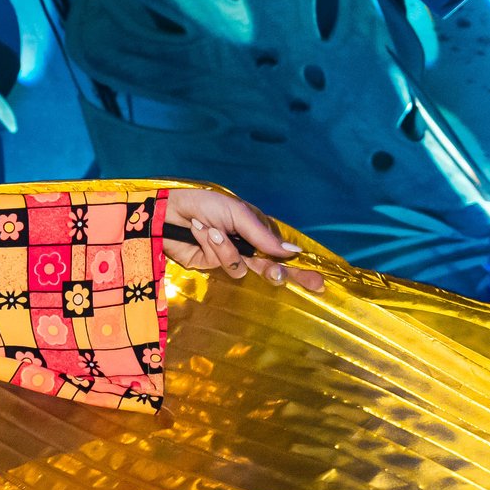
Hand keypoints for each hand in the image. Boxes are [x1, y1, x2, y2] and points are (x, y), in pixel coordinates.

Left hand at [163, 187, 323, 290]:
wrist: (170, 211)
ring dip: (227, 248)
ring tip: (212, 230)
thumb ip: (263, 237)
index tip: (318, 283)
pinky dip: (213, 247)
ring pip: (244, 267)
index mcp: (257, 231)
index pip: (282, 253)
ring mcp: (228, 257)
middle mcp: (246, 246)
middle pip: (270, 268)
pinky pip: (224, 264)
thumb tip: (294, 253)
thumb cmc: (206, 205)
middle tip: (285, 277)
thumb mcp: (239, 214)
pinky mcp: (210, 265)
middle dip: (279, 273)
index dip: (299, 269)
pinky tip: (200, 232)